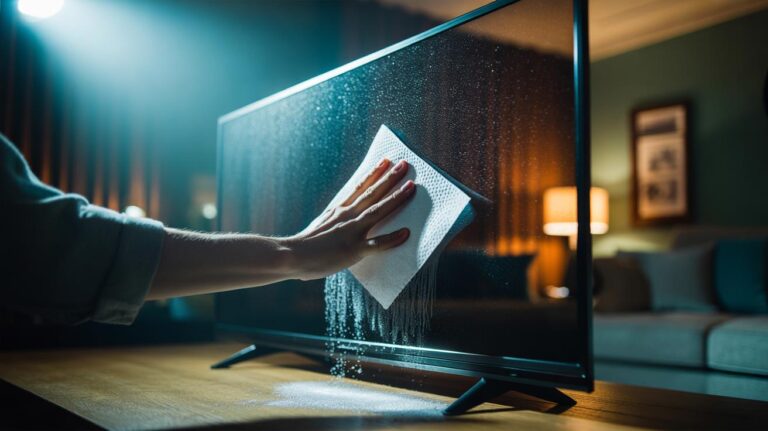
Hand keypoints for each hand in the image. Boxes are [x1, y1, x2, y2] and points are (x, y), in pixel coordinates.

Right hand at [286, 158, 414, 279]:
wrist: (291, 255)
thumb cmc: (302, 246)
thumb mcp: (319, 226)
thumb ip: (334, 222)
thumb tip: (342, 220)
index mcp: (338, 210)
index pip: (359, 186)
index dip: (374, 173)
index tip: (385, 161)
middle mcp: (346, 215)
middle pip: (372, 192)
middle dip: (390, 177)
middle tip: (405, 164)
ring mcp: (351, 231)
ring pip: (378, 210)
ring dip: (395, 197)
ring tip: (411, 186)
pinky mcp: (354, 249)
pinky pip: (377, 244)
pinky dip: (392, 238)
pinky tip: (406, 233)